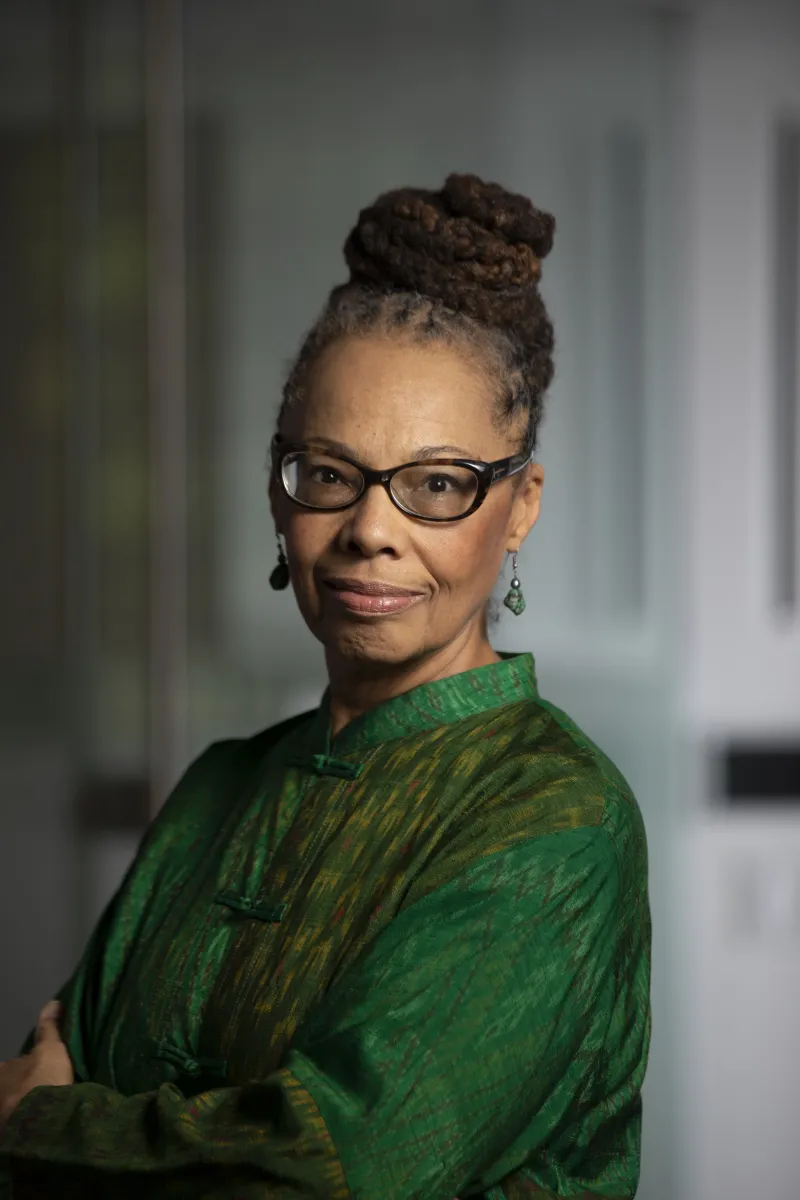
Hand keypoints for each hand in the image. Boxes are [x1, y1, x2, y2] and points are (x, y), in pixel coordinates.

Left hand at [0, 1001, 73, 1133]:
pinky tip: (43, 1127)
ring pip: (12, 1108)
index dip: (25, 1069)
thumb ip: (48, 1028)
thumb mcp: (50, 1049)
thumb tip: (52, 1003)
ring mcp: (0, 1116)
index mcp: (1, 1071)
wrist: (40, 1123)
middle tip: (43, 1092)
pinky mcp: (7, 1137)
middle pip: (9, 1088)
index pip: (11, 1067)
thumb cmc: (42, 1081)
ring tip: (46, 1111)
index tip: (40, 1072)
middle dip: (21, 1090)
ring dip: (24, 1108)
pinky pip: (18, 1127)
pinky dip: (27, 1125)